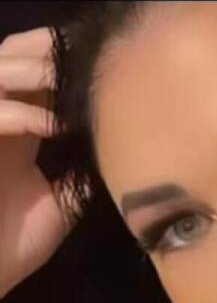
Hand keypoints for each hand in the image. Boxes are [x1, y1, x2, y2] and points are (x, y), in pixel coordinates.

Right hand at [0, 25, 77, 299]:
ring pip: (1, 74)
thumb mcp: (59, 206)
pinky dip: (26, 113)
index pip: (35, 78)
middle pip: (12, 58)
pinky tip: (56, 126)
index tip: (102, 70)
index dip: (63, 67)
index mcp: (14, 132)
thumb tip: (118, 154)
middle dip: (48, 56)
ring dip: (38, 76)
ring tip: (74, 90)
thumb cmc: (12, 246)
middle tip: (86, 64)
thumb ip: (80, 175)